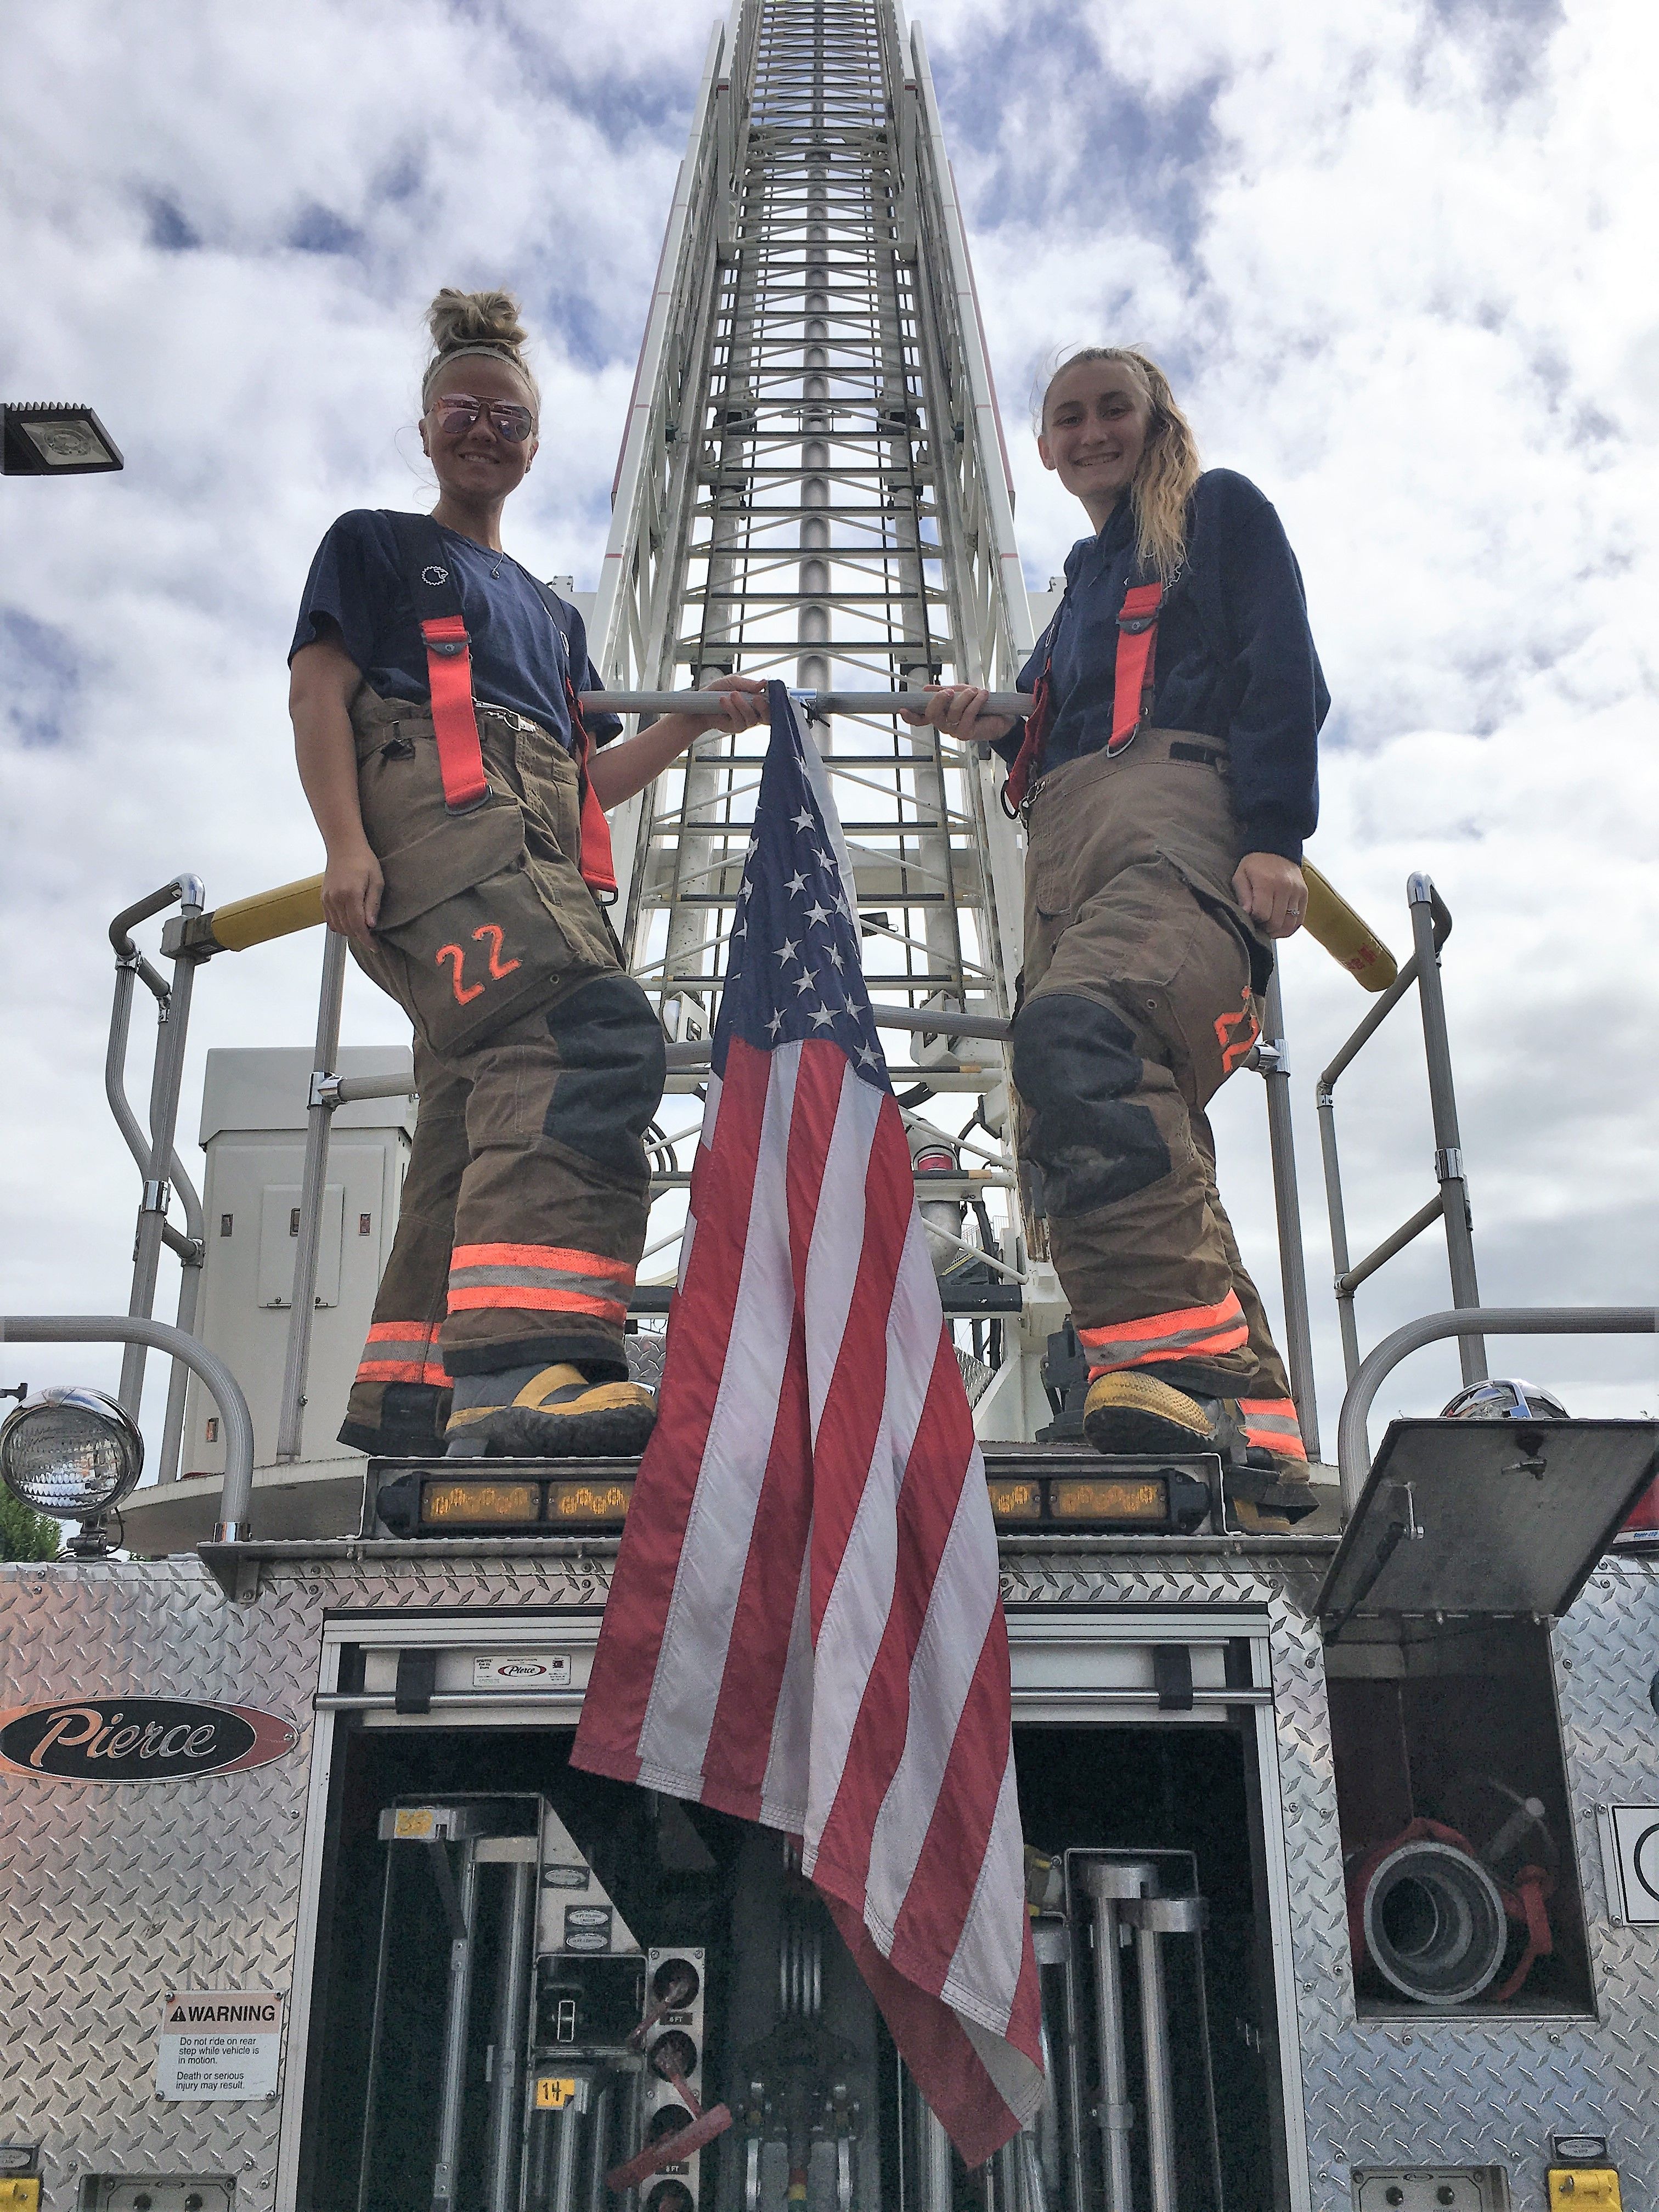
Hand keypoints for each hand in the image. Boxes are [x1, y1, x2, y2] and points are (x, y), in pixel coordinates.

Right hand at [322, 843, 383, 939]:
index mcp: (350, 894)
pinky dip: (340, 925)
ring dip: (350, 932)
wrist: (344, 847)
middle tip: (372, 938)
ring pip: (338, 927)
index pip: (358, 925)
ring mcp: (327, 899)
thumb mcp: (376, 881)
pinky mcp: (323, 898)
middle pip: (347, 929)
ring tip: (362, 930)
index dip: (367, 939)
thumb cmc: (364, 861)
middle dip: (360, 937)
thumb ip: (373, 904)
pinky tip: (350, 923)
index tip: (375, 947)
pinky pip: (330, 920)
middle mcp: (336, 898)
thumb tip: (371, 925)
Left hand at [657, 673, 769, 749]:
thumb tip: (763, 683)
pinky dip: (732, 709)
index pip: (772, 702)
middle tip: (756, 698)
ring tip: (732, 694)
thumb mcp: (733, 681)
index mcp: (757, 700)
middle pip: (768, 715)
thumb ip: (748, 684)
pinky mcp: (737, 727)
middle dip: (764, 707)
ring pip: (753, 718)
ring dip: (742, 705)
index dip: (775, 699)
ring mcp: (747, 721)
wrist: (701, 703)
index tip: (770, 691)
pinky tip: (724, 701)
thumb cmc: (718, 691)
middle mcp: (755, 712)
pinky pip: (740, 721)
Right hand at [897, 685, 1017, 746]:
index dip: (910, 716)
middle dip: (939, 700)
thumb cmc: (980, 705)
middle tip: (950, 691)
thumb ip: (944, 691)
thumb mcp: (960, 692)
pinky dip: (975, 702)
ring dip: (965, 697)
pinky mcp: (967, 734)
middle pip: (932, 714)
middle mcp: (944, 725)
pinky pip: (967, 716)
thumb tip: (925, 689)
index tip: (902, 709)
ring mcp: (954, 731)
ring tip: (976, 691)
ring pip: (953, 712)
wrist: (1003, 716)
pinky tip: (983, 696)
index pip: (920, 718)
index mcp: (940, 715)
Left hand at [1233, 852, 1306, 938]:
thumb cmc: (1255, 863)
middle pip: (1276, 921)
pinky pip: (1300, 919)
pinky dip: (1290, 928)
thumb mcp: (1241, 875)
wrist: (1277, 847)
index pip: (1262, 914)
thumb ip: (1242, 896)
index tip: (1250, 918)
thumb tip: (1247, 914)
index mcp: (1267, 883)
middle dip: (1265, 928)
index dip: (1254, 921)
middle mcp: (1285, 888)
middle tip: (1258, 925)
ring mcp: (1297, 891)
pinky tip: (1280, 928)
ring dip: (1277, 931)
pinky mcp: (1305, 894)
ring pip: (1289, 924)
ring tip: (1268, 928)